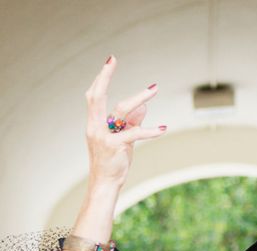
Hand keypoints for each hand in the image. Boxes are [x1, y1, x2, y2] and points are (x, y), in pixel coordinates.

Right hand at [84, 57, 164, 186]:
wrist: (105, 184)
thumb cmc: (112, 163)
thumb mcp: (122, 140)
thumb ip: (131, 123)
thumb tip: (143, 107)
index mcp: (93, 125)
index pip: (94, 97)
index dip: (100, 79)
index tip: (109, 63)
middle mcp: (95, 128)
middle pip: (97, 97)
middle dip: (104, 76)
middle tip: (112, 60)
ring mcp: (105, 137)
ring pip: (121, 110)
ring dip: (139, 98)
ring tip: (154, 90)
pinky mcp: (117, 146)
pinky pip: (135, 133)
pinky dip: (150, 131)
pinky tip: (163, 129)